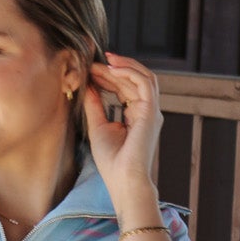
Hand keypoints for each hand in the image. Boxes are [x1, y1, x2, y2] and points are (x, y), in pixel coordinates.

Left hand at [81, 53, 162, 214]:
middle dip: (114, 69)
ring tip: (103, 61)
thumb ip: (94, 104)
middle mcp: (146, 111)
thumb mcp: (97, 126)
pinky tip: (112, 68)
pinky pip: (144, 83)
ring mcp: (151, 111)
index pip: (125, 88)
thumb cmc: (112, 161)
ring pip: (141, 77)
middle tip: (94, 63)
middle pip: (133, 80)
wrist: (123, 179)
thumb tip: (88, 84)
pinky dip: (129, 72)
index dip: (109, 77)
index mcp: (135, 116)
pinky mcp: (151, 111)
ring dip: (122, 66)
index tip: (91, 70)